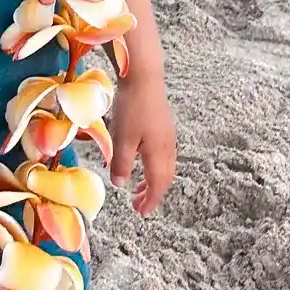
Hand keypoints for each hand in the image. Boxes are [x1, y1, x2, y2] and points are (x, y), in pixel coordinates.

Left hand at [109, 74, 175, 214]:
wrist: (144, 77)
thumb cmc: (132, 108)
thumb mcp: (122, 138)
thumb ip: (122, 164)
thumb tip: (121, 184)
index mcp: (159, 153)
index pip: (158, 185)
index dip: (150, 201)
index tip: (140, 212)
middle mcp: (168, 147)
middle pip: (165, 178)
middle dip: (152, 193)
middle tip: (137, 204)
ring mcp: (168, 135)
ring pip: (164, 166)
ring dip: (153, 180)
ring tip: (137, 186)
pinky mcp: (163, 125)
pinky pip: (162, 154)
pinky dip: (153, 166)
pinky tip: (139, 159)